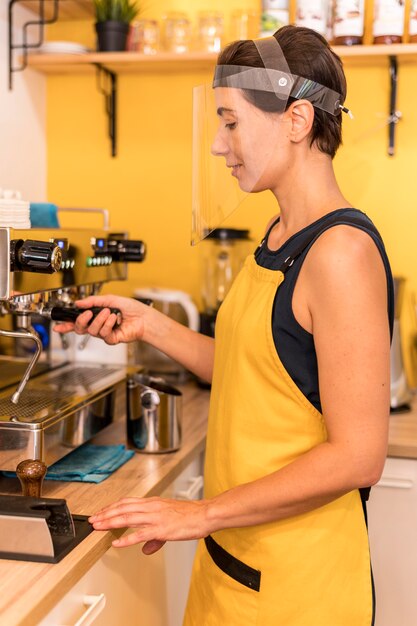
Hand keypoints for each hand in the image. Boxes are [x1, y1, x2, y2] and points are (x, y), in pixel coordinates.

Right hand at [52, 295, 147, 344]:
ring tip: (109, 313)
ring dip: (100, 320)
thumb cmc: (131, 309)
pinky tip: (115, 319)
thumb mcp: (110, 299)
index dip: (66, 324)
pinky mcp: (112, 339)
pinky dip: (108, 324)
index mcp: (96, 316)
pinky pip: (103, 334)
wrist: (144, 317)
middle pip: (81, 328)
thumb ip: (93, 301)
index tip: (57, 326)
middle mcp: (99, 325)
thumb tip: (78, 303)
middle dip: (81, 321)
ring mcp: (105, 333)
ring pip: (92, 330)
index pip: (78, 321)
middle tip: (87, 313)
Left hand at [88, 496, 210, 554]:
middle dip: (106, 514)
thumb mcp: (170, 522)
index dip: (112, 507)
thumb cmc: (190, 516)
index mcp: (153, 503)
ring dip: (110, 522)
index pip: (127, 502)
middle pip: (123, 508)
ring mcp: (155, 517)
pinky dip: (125, 539)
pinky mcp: (160, 529)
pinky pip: (139, 534)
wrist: (204, 515)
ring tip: (98, 527)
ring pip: (127, 518)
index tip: (102, 512)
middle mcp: (151, 507)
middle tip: (93, 520)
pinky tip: (116, 543)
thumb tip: (145, 549)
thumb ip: (155, 538)